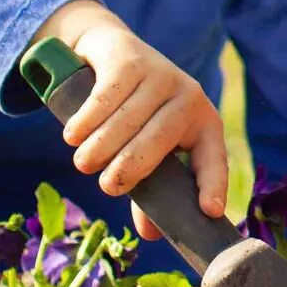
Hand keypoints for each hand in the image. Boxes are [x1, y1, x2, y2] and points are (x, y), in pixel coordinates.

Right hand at [40, 7, 227, 217]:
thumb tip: (150, 235)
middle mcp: (189, 97)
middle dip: (130, 168)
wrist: (114, 51)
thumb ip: (150, 188)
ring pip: (126, 121)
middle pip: (159, 139)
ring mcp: (161, 75)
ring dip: (99, 147)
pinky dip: (85, 122)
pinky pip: (104, 99)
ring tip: (84, 162)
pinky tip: (73, 135)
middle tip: (106, 187)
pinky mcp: (130, 61)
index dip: (212, 184)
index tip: (208, 211)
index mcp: (203, 125)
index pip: (214, 158)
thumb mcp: (149, 149)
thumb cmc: (137, 115)